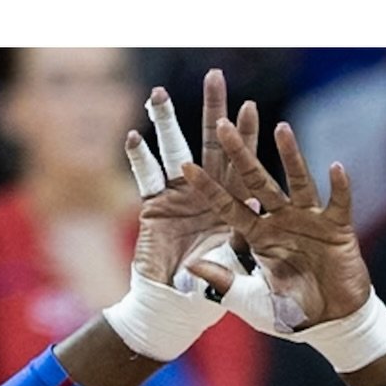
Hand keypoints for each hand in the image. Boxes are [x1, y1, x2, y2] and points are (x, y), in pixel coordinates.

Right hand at [126, 72, 258, 287]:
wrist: (176, 309)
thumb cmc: (212, 295)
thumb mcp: (236, 271)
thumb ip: (241, 247)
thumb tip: (251, 213)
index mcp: (233, 206)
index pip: (241, 165)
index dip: (244, 138)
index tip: (249, 108)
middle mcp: (207, 194)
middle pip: (210, 145)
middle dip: (212, 111)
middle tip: (215, 76)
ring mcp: (179, 197)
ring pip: (173, 152)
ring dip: (167, 123)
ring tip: (160, 93)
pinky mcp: (153, 208)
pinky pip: (145, 179)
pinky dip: (139, 159)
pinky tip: (134, 137)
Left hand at [181, 119, 370, 328]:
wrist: (329, 323)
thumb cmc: (288, 313)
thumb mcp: (249, 301)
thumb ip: (223, 282)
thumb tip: (189, 265)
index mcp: (257, 235)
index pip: (228, 206)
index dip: (208, 188)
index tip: (186, 167)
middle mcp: (280, 220)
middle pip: (258, 181)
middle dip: (240, 154)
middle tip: (222, 124)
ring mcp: (309, 220)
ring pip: (298, 182)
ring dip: (291, 156)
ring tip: (281, 128)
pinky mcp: (337, 228)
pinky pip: (339, 203)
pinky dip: (339, 187)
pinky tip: (336, 168)